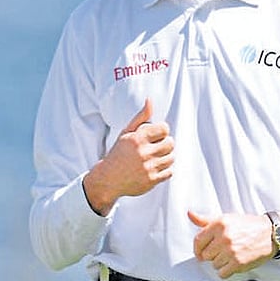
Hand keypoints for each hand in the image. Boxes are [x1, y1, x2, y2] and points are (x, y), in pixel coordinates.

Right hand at [82, 99, 174, 214]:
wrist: (107, 179)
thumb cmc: (119, 153)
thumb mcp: (126, 133)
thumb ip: (141, 117)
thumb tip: (150, 100)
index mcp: (137, 138)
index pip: (165, 128)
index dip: (161, 132)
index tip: (154, 136)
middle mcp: (143, 153)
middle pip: (171, 143)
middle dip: (165, 144)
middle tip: (155, 148)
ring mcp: (148, 167)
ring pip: (172, 157)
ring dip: (165, 157)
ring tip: (154, 158)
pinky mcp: (151, 181)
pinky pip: (170, 172)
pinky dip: (164, 170)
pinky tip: (153, 169)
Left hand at [189, 211, 274, 278]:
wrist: (271, 234)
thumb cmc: (250, 226)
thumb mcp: (228, 218)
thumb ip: (206, 219)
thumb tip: (190, 214)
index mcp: (219, 224)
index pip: (198, 241)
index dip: (198, 249)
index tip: (201, 252)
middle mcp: (224, 237)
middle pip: (205, 255)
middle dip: (213, 254)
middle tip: (224, 250)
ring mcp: (230, 251)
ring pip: (214, 265)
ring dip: (221, 262)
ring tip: (232, 254)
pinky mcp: (237, 263)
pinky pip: (222, 273)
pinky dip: (227, 270)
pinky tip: (235, 262)